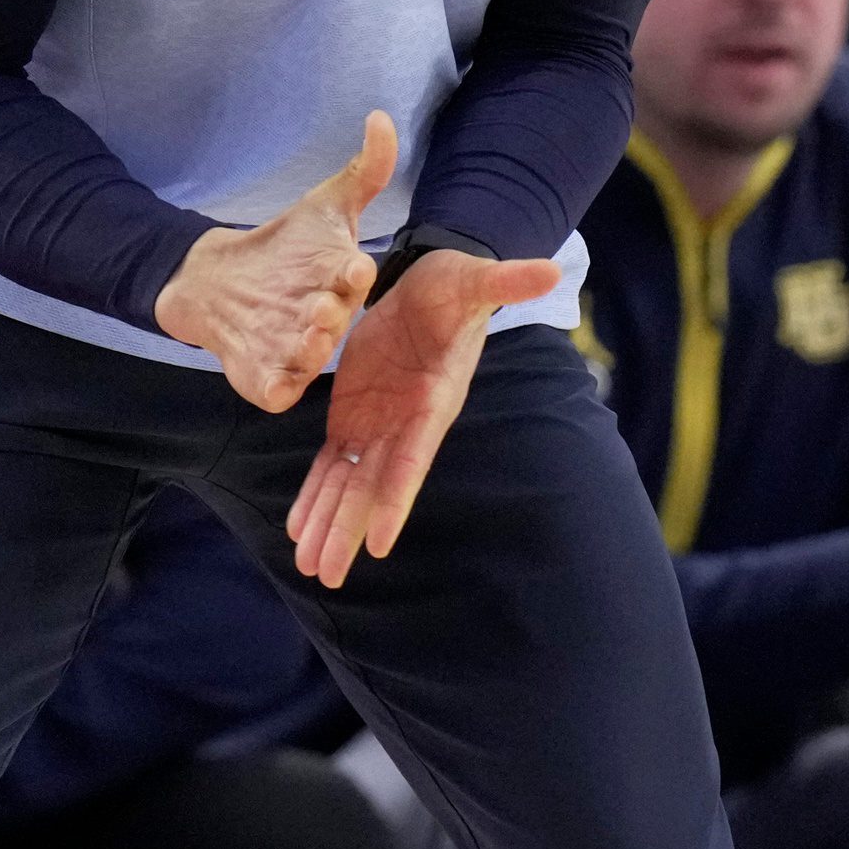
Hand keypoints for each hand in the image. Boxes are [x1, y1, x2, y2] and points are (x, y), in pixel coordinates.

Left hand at [155, 111, 396, 412]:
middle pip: (333, 320)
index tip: (356, 262)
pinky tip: (270, 380)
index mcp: (343, 281)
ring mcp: (297, 352)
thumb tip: (381, 118)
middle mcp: (326, 320)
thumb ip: (362, 171)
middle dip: (329, 314)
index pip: (355, 276)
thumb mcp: (322, 205)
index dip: (355, 272)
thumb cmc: (285, 247)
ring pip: (308, 358)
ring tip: (303, 335)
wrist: (221, 281)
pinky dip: (275, 387)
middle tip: (324, 304)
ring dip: (307, 350)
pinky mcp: (268, 379)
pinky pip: (276, 390)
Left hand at [287, 244, 560, 587]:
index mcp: (433, 402)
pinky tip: (298, 526)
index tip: (377, 544)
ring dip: (327, 521)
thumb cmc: (456, 284)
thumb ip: (505, 281)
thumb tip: (551, 272)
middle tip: (324, 576)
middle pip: (374, 487)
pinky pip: (332, 460)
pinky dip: (316, 491)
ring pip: (349, 482)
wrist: (431, 283)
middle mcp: (407, 424)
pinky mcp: (354, 412)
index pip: (413, 458)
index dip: (395, 500)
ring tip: (305, 565)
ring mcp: (380, 423)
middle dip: (348, 529)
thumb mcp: (475, 279)